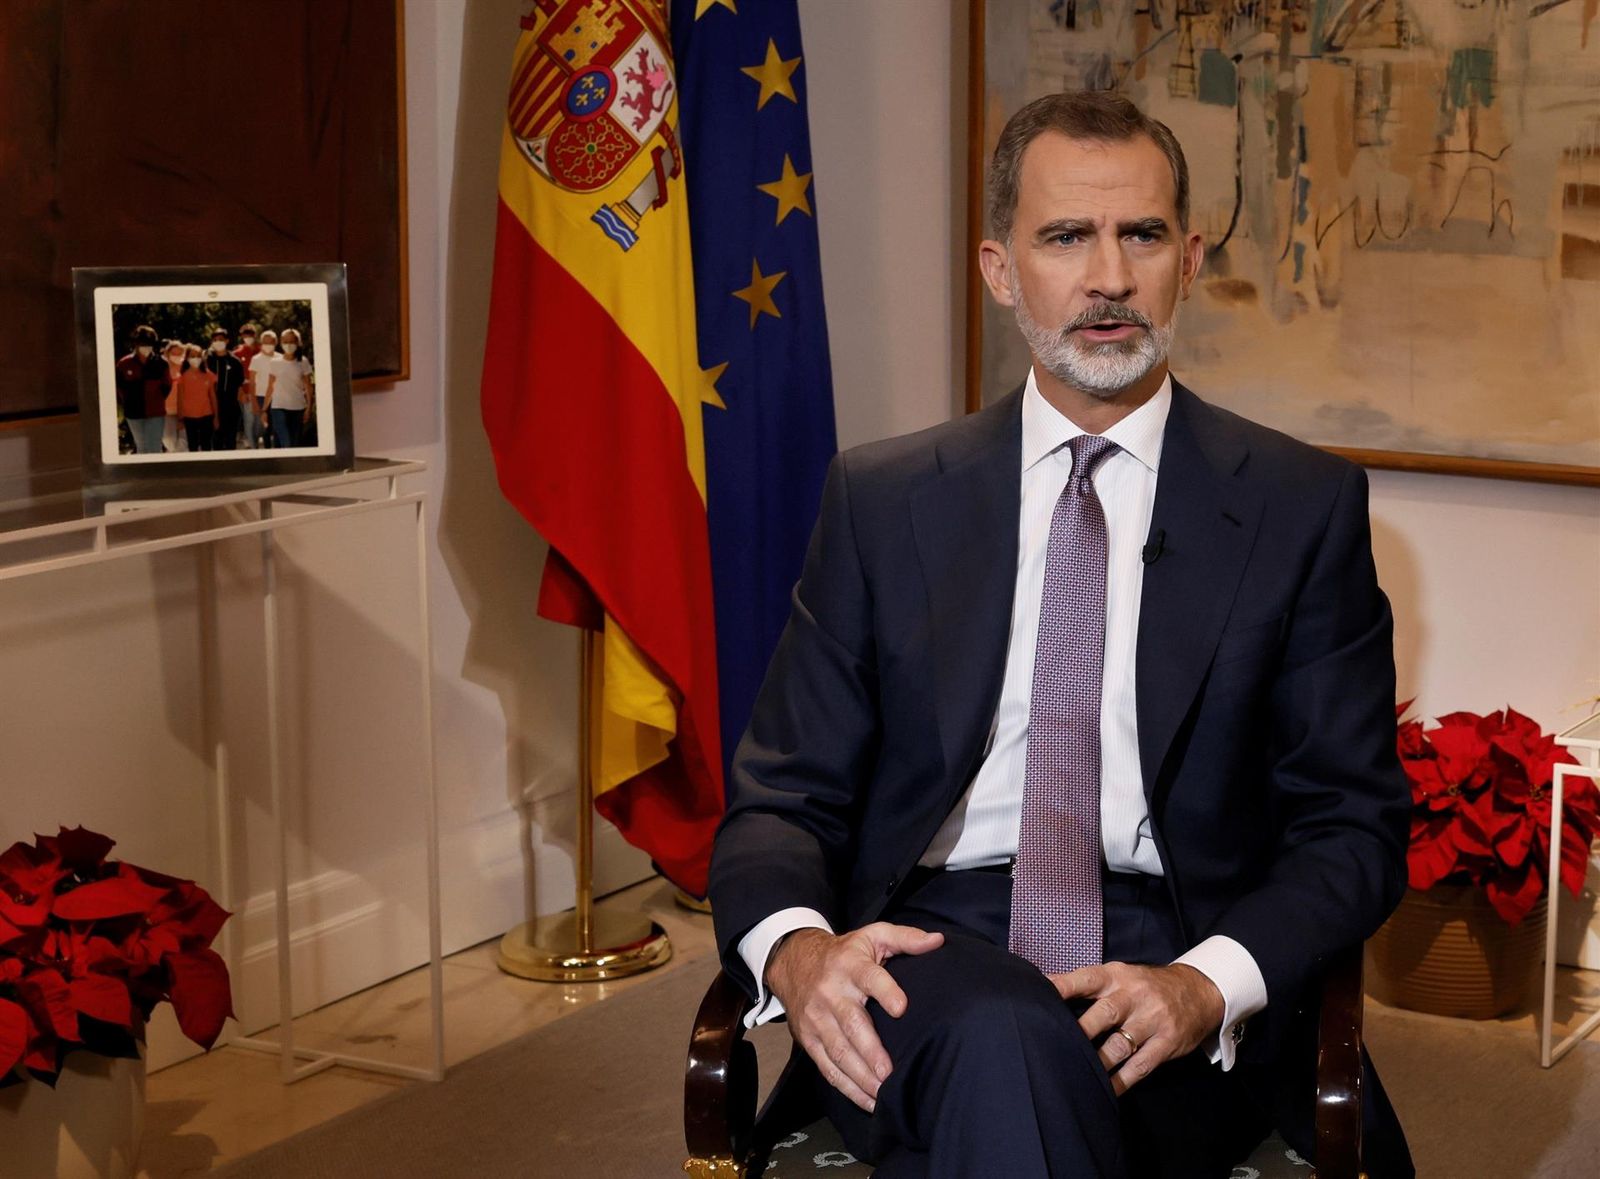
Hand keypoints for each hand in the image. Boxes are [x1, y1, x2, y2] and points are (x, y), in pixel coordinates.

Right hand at [767, 923, 943, 1113]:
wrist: (794, 962)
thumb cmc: (844, 953)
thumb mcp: (872, 936)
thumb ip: (905, 938)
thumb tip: (937, 940)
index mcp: (850, 965)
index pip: (869, 977)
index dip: (885, 991)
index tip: (901, 1008)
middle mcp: (832, 992)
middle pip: (851, 1023)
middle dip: (870, 1050)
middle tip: (889, 1072)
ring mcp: (817, 1018)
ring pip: (838, 1050)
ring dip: (860, 1075)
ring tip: (882, 1093)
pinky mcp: (808, 1038)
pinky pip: (826, 1066)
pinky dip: (846, 1086)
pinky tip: (867, 1100)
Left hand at [1049, 962, 1223, 1094]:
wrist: (1199, 991)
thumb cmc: (1146, 986)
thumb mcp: (1121, 976)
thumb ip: (1088, 984)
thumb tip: (1046, 987)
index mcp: (1117, 976)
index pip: (1086, 979)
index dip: (1063, 987)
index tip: (1038, 994)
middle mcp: (1133, 996)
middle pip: (1104, 1013)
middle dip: (1080, 1031)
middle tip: (1055, 1044)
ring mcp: (1152, 1020)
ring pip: (1120, 1045)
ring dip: (1098, 1062)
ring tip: (1077, 1073)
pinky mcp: (1166, 1042)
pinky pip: (1140, 1066)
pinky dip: (1122, 1081)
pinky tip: (1106, 1090)